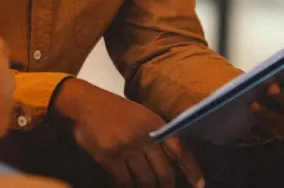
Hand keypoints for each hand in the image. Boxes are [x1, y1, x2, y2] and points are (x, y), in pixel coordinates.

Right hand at [50, 77, 203, 187]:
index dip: (192, 169)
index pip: (180, 149)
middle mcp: (144, 136)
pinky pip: (124, 181)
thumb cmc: (115, 111)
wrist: (84, 104)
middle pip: (164, 173)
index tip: (199, 185)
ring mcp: (126, 147)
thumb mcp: (141, 116)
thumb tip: (172, 160)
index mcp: (155, 124)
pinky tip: (126, 185)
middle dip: (166, 186)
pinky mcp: (109, 157)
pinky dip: (127, 187)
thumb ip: (156, 134)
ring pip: (146, 181)